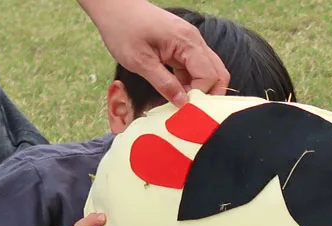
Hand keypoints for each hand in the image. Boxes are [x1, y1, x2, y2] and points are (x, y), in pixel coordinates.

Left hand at [78, 0, 229, 106]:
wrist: (113, 6)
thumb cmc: (123, 29)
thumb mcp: (140, 62)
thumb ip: (164, 84)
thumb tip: (182, 104)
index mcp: (187, 42)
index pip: (209, 76)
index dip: (199, 96)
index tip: (183, 108)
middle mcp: (194, 40)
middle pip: (218, 73)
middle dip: (208, 94)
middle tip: (190, 109)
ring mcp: (190, 42)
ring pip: (209, 71)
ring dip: (199, 89)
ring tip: (180, 102)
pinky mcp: (182, 45)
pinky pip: (195, 67)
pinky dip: (190, 82)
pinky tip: (176, 92)